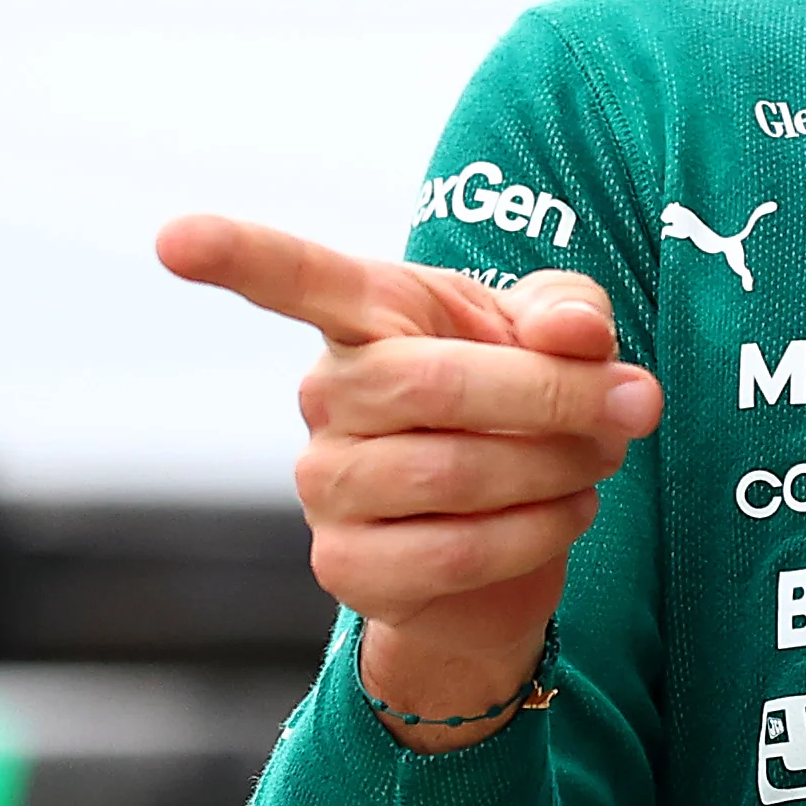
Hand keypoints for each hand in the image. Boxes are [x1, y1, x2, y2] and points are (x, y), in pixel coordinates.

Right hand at [156, 214, 663, 748]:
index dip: (234, 254)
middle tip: (632, 403)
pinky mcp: (347, 567)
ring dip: (557, 466)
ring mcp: (324, 484)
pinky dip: (536, 532)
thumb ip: (573, 312)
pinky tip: (562, 514)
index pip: (292, 275)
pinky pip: (455, 551)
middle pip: (431, 384)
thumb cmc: (524, 406)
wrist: (517, 541)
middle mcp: (328, 394)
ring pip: (452, 471)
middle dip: (550, 395)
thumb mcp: (565, 337)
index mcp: (369, 314)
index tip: (174, 238)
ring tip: (596, 459)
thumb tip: (572, 333)